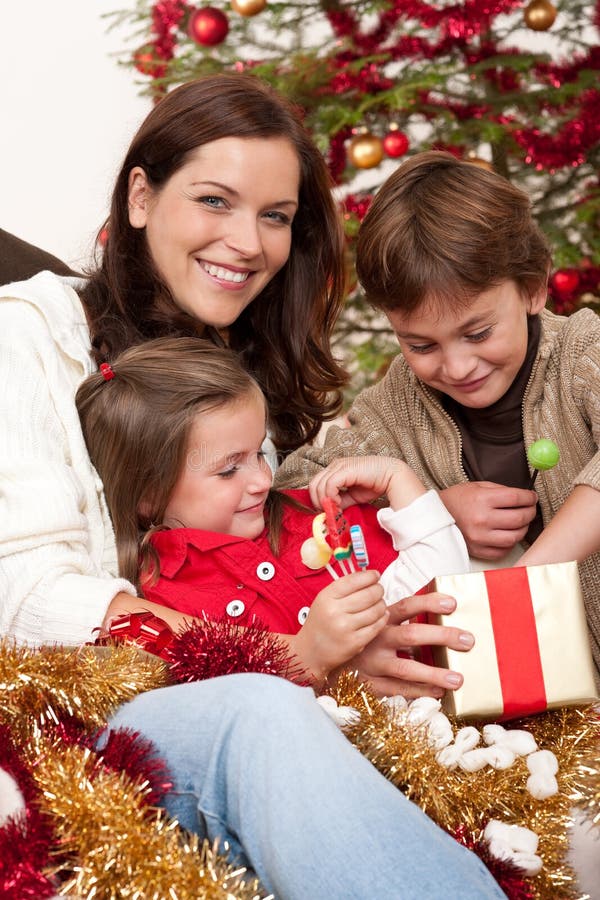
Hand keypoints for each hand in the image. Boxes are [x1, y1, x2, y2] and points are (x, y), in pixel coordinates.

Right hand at [287, 569, 387, 683]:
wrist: (311, 651)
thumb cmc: (320, 622)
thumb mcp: (324, 600)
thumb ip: (344, 587)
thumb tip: (369, 576)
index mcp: (327, 597)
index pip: (354, 580)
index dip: (369, 576)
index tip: (375, 575)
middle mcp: (335, 611)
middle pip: (369, 594)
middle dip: (378, 590)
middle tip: (379, 590)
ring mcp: (345, 628)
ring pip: (376, 610)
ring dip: (381, 604)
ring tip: (379, 604)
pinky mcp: (355, 643)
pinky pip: (377, 626)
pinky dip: (382, 619)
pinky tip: (380, 615)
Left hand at [308, 455, 425, 510]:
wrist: (391, 476)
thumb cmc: (374, 484)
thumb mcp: (352, 496)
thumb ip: (340, 502)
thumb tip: (329, 511)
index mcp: (335, 469)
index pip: (315, 484)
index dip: (316, 499)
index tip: (326, 511)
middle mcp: (335, 465)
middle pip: (313, 484)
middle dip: (317, 501)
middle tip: (327, 512)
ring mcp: (339, 466)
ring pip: (319, 485)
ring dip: (324, 500)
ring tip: (335, 508)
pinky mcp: (345, 470)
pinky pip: (329, 484)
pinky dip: (330, 496)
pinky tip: (338, 502)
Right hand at [345, 591, 474, 698]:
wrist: (325, 658)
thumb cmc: (361, 639)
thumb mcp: (376, 623)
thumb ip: (400, 621)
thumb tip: (438, 617)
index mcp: (380, 620)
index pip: (407, 606)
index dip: (429, 603)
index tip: (452, 603)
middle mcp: (377, 639)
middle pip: (411, 635)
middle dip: (442, 636)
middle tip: (468, 640)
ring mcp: (373, 663)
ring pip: (406, 668)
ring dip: (434, 673)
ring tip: (458, 679)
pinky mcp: (370, 683)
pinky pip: (397, 689)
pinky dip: (419, 692)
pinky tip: (438, 692)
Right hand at [440, 482, 536, 559]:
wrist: (434, 516)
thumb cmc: (457, 499)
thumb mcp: (477, 487)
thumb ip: (501, 491)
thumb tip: (524, 497)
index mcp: (482, 499)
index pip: (516, 498)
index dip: (529, 497)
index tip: (532, 497)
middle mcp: (481, 519)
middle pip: (519, 518)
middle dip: (530, 512)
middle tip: (530, 509)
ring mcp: (480, 537)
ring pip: (515, 536)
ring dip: (523, 529)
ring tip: (521, 522)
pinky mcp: (477, 550)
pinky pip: (503, 550)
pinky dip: (510, 543)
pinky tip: (508, 534)